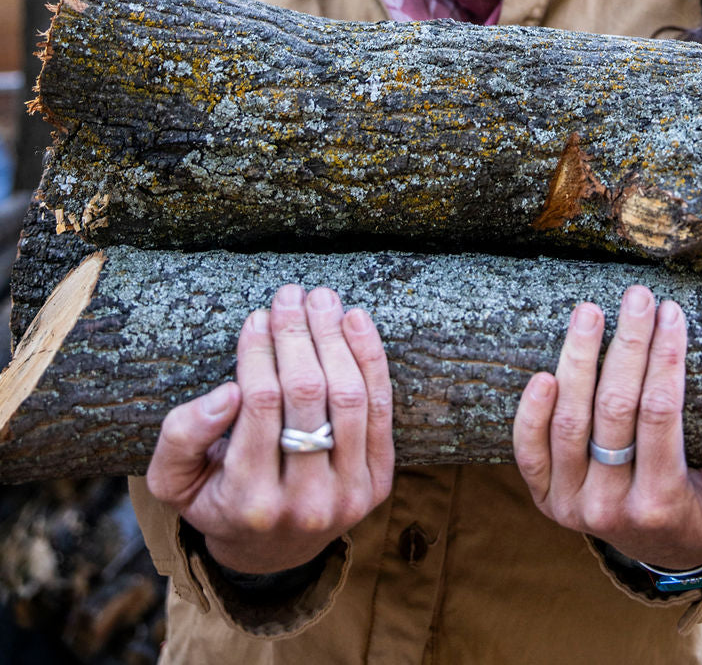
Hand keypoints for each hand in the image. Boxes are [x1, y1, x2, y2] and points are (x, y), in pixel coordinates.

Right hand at [146, 285, 394, 573]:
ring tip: (320, 299)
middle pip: (309, 395)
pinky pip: (381, 409)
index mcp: (251, 503)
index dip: (260, 351)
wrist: (272, 551)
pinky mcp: (379, 481)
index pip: (261, 404)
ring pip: (349, 397)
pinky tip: (356, 321)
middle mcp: (306, 503)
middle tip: (289, 295)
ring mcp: (349, 494)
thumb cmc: (218, 499)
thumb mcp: (175, 480)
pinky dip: (371, 359)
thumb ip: (183, 437)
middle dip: (298, 334)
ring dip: (335, 337)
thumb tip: (226, 393)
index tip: (256, 316)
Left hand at [512, 284, 701, 571]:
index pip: (659, 414)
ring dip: (578, 360)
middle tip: (638, 297)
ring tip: (589, 311)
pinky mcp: (544, 497)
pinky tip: (543, 373)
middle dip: (628, 345)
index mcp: (661, 504)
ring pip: (569, 422)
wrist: (660, 556)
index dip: (666, 359)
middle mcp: (610, 506)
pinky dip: (531, 414)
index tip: (672, 313)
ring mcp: (571, 503)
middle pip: (614, 410)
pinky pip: (528, 452)